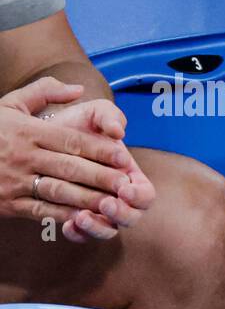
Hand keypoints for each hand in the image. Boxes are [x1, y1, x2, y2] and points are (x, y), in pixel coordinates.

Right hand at [0, 77, 138, 240]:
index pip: (70, 140)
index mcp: (27, 131)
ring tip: (115, 204)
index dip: (99, 149)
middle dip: (101, 177)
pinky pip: (42, 211)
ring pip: (58, 191)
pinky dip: (66, 216)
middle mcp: (23, 156)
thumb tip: (79, 89)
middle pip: (70, 168)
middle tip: (128, 184)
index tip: (124, 156)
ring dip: (89, 200)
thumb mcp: (9, 104)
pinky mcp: (8, 204)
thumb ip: (44, 92)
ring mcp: (15, 181)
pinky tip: (88, 218)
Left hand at [47, 98, 155, 233]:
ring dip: (98, 227)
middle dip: (121, 213)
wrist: (41, 137)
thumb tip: (118, 130)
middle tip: (105, 203)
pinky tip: (68, 225)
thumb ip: (109, 116)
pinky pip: (83, 236)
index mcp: (129, 176)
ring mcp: (99, 211)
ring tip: (81, 217)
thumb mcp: (93, 113)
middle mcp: (118, 197)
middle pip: (132, 217)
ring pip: (108, 230)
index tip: (125, 187)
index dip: (139, 195)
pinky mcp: (78, 219)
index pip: (146, 195)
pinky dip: (78, 234)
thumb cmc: (74, 125)